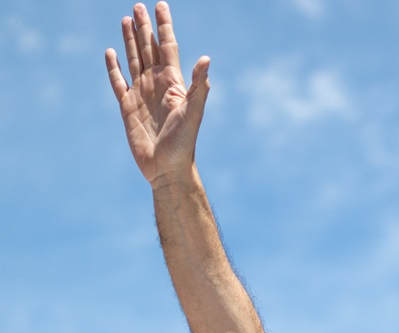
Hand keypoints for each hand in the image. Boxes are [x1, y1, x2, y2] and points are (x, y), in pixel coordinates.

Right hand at [104, 2, 209, 185]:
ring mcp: (142, 95)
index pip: (167, 47)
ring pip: (133, 60)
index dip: (164, 27)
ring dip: (130, 41)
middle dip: (145, 28)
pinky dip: (113, 67)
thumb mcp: (193, 112)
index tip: (160, 6)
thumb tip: (206, 59)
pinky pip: (118, 82)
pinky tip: (109, 53)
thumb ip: (199, 86)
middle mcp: (157, 85)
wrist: (168, 168)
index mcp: (174, 83)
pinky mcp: (127, 107)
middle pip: (149, 49)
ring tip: (125, 20)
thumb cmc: (184, 143)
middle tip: (138, 6)